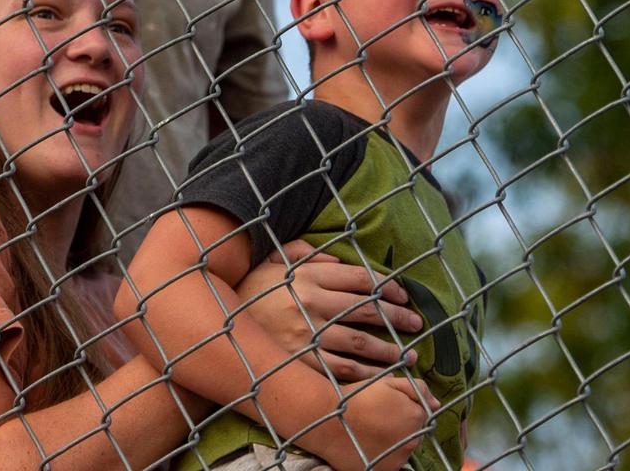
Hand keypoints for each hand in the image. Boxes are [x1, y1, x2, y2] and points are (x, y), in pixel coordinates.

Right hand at [235, 240, 423, 380]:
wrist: (214, 325)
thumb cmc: (247, 292)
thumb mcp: (273, 262)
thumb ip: (304, 254)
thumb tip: (335, 258)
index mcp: (307, 277)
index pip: (359, 279)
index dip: (387, 286)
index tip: (402, 294)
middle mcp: (310, 305)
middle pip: (366, 310)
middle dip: (396, 317)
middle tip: (416, 323)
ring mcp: (305, 336)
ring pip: (359, 343)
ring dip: (389, 350)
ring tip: (409, 355)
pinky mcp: (299, 362)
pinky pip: (340, 370)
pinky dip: (365, 375)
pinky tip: (381, 376)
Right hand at [311, 375, 436, 470]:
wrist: (331, 420)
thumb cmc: (359, 397)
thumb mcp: (388, 383)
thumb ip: (416, 389)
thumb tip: (437, 404)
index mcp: (416, 416)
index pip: (421, 415)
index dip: (404, 409)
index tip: (387, 407)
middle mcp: (413, 441)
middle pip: (414, 433)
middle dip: (402, 426)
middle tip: (379, 419)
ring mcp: (400, 459)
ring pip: (403, 448)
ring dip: (394, 441)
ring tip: (373, 432)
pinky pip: (391, 462)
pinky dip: (384, 455)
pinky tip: (369, 444)